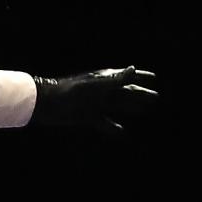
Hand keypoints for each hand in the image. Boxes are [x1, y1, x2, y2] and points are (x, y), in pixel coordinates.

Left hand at [30, 67, 158, 129]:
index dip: (140, 76)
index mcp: (105, 80)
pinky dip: (114, 128)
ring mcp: (95, 104)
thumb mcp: (94, 85)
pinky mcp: (88, 117)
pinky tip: (123, 132)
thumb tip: (134, 69)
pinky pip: (105, 123)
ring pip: (118, 106)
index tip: (153, 77)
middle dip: (141, 94)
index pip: (127, 77)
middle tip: (155, 97)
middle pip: (126, 92)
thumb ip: (114, 79)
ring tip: (144, 110)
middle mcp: (102, 91)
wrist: (46, 103)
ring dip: (132, 107)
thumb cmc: (69, 91)